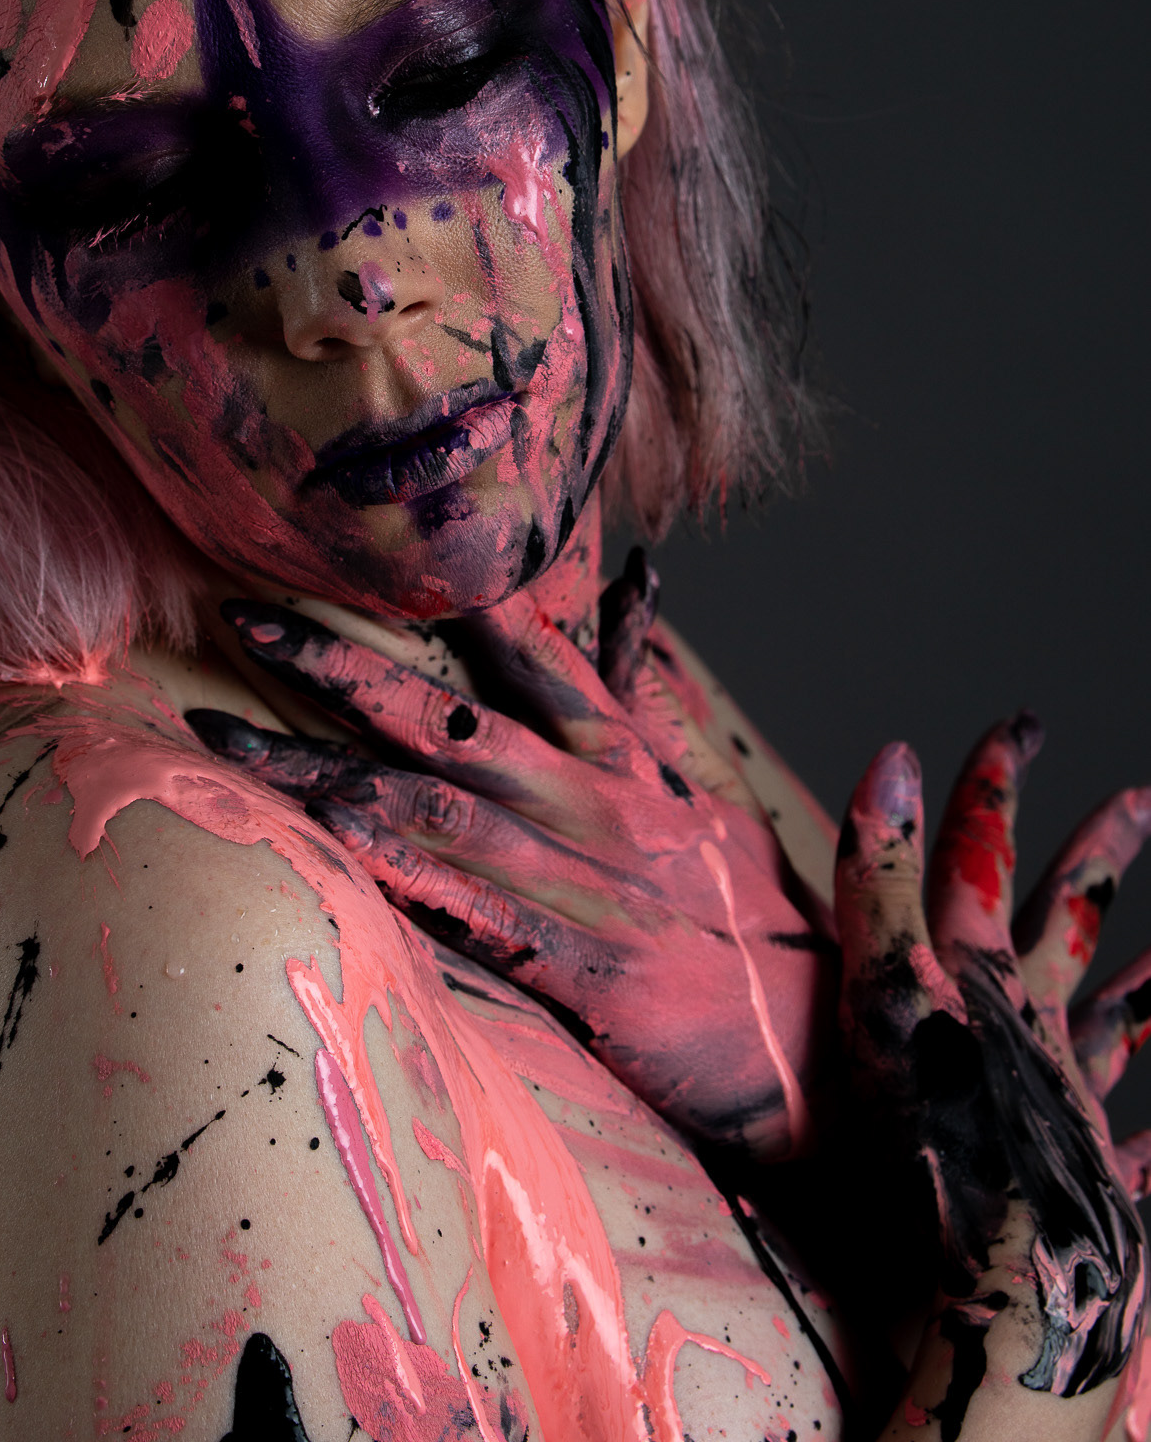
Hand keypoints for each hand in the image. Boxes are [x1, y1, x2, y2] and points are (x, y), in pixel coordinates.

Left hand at [185, 559, 838, 1159]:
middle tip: (245, 616)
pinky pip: (471, 908)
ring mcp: (590, 884)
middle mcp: (601, 807)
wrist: (825, 1056)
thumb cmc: (763, 928)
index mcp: (632, 766)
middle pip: (454, 718)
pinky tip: (328, 838)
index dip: (451, 597)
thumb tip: (635, 596)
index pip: (537, 657)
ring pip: (437, 805)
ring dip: (325, 766)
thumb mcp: (716, 799)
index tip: (367, 548)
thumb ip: (657, 705)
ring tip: (227, 734)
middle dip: (343, 666)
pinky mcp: (584, 968)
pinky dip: (400, 868)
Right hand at [836, 719, 1146, 1427]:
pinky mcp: (1098, 1180)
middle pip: (1072, 919)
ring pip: (1125, 1021)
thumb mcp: (888, 993)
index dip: (994, 786)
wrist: (1012, 1283)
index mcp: (983, 977)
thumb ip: (882, 881)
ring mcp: (1075, 1100)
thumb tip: (891, 756)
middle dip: (1097, 853)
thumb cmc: (937, 1143)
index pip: (984, 857)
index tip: (1018, 724)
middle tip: (1139, 799)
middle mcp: (1037, 1026)